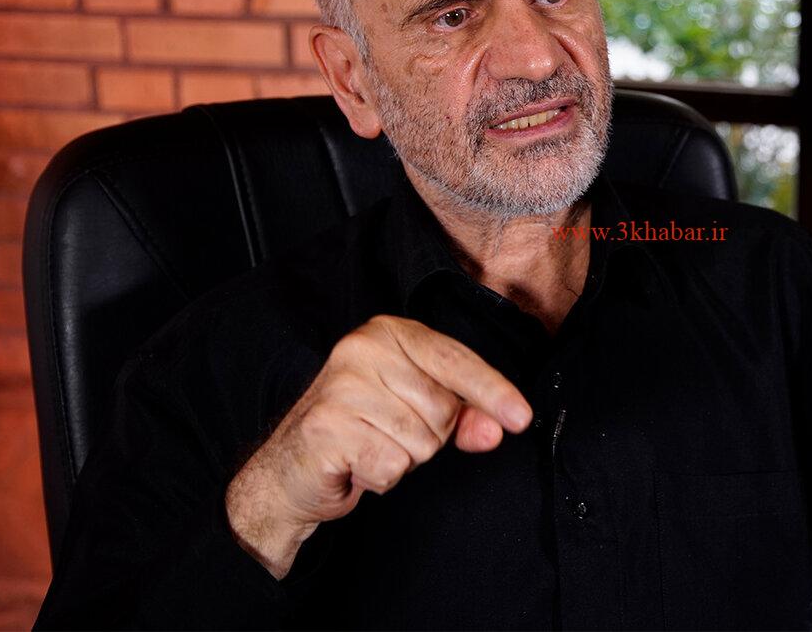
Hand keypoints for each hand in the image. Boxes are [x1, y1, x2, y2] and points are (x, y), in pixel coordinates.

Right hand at [224, 315, 531, 577]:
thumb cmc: (361, 431)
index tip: (521, 418)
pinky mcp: (327, 426)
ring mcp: (341, 386)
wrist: (290, 469)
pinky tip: (356, 464)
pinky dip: (381, 477)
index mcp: (389, 333)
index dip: (492, 392)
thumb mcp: (418, 414)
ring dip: (403, 459)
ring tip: (371, 447)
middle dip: (429, 436)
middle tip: (390, 434)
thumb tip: (498, 427)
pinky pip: (392, 465)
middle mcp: (362, 349)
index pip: (455, 360)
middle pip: (442, 408)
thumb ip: (463, 415)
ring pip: (420, 440)